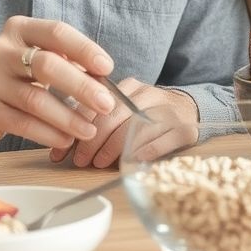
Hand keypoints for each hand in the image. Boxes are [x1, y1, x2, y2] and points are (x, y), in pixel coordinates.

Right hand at [0, 17, 117, 152]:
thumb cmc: (12, 78)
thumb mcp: (33, 59)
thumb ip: (65, 62)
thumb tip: (102, 80)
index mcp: (18, 29)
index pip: (56, 32)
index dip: (85, 49)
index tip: (107, 68)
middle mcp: (0, 50)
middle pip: (48, 65)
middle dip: (82, 86)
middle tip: (106, 104)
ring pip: (36, 99)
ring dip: (68, 117)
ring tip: (89, 129)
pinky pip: (22, 123)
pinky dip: (48, 133)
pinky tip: (65, 139)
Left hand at [49, 78, 198, 168]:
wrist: (189, 108)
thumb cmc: (146, 114)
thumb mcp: (123, 108)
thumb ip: (96, 120)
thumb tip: (61, 143)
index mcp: (128, 87)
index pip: (97, 105)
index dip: (76, 128)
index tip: (61, 150)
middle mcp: (148, 94)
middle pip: (115, 116)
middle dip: (93, 140)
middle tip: (80, 160)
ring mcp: (168, 110)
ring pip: (137, 127)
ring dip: (114, 148)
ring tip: (100, 163)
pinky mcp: (185, 127)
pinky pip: (164, 139)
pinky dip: (147, 151)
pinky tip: (133, 161)